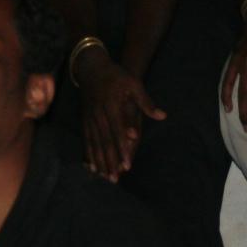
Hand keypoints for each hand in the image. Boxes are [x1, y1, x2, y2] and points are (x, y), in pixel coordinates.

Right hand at [75, 50, 165, 182]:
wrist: (91, 68)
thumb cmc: (116, 76)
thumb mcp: (134, 84)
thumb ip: (146, 102)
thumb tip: (162, 116)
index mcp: (111, 106)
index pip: (118, 131)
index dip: (122, 149)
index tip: (127, 165)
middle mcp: (98, 114)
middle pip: (104, 142)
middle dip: (110, 161)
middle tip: (115, 179)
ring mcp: (89, 118)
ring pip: (94, 144)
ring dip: (99, 161)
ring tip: (104, 177)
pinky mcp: (84, 120)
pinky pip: (85, 140)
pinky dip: (88, 154)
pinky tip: (90, 167)